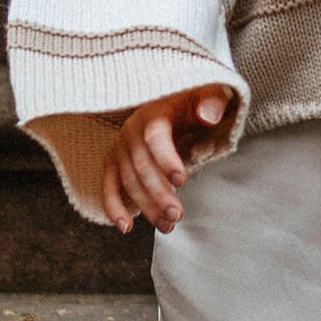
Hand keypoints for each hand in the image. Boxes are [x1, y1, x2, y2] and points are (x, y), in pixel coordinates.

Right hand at [98, 86, 233, 236]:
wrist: (171, 100)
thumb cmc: (193, 101)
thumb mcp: (207, 93)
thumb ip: (212, 101)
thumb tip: (209, 115)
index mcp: (154, 113)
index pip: (155, 137)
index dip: (166, 159)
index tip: (181, 180)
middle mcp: (131, 130)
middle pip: (141, 166)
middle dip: (158, 193)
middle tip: (177, 215)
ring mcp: (120, 147)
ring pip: (128, 181)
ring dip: (146, 206)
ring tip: (167, 225)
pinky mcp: (114, 162)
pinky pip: (109, 186)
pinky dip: (114, 207)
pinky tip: (126, 227)